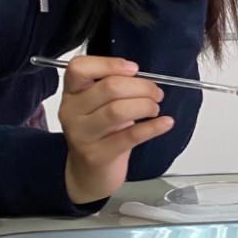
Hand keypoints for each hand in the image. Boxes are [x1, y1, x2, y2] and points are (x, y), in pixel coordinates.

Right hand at [59, 56, 173, 204]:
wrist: (88, 174)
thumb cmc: (100, 131)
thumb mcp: (98, 104)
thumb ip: (111, 85)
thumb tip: (141, 76)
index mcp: (72, 93)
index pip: (79, 68)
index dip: (109, 64)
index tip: (134, 69)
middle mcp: (72, 112)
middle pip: (109, 87)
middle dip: (141, 86)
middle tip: (156, 92)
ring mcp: (82, 135)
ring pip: (118, 110)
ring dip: (145, 105)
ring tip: (155, 108)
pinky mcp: (97, 156)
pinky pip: (130, 136)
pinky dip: (153, 127)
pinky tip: (165, 122)